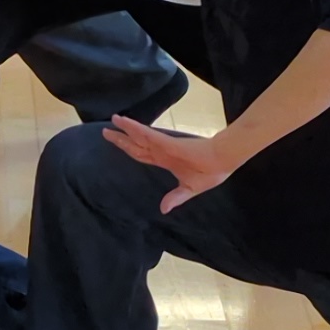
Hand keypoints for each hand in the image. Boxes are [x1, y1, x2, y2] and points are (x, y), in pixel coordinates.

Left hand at [102, 114, 237, 210]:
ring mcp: (164, 146)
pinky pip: (148, 135)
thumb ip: (175, 197)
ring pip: (139, 137)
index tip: (117, 144)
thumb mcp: (189, 189)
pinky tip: (125, 122)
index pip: (141, 155)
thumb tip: (163, 209)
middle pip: (136, 145)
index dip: (128, 149)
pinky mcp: (168, 143)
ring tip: (113, 120)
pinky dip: (136, 129)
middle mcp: (161, 152)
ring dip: (125, 129)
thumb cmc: (210, 172)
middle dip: (121, 139)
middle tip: (105, 132)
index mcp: (165, 161)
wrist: (223, 162)